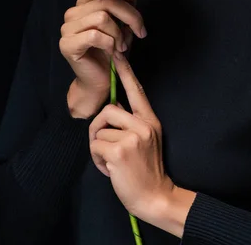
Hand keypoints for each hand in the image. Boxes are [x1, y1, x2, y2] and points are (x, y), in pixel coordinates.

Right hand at [60, 0, 146, 115]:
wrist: (99, 81)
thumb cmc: (112, 51)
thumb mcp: (124, 25)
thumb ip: (125, 6)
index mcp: (84, 4)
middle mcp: (73, 13)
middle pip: (106, 2)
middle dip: (130, 16)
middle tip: (141, 32)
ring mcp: (67, 28)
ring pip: (102, 17)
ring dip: (119, 33)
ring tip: (122, 46)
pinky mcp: (67, 44)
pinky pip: (95, 35)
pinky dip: (110, 43)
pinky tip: (113, 52)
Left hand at [89, 52, 175, 223]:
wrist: (155, 196)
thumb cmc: (145, 170)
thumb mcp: (146, 140)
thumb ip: (132, 123)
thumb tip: (112, 109)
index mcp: (150, 120)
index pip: (137, 90)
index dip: (126, 71)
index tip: (118, 54)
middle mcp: (143, 125)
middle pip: (108, 110)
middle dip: (99, 128)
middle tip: (106, 147)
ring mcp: (132, 138)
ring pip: (99, 131)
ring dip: (99, 148)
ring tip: (113, 162)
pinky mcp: (120, 151)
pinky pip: (95, 145)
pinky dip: (97, 160)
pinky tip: (110, 169)